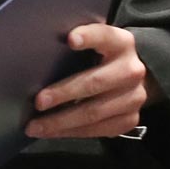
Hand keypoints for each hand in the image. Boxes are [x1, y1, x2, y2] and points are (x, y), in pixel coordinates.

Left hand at [25, 23, 159, 139]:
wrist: (132, 76)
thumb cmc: (100, 54)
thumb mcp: (94, 41)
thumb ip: (76, 42)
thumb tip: (38, 48)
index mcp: (120, 43)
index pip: (104, 36)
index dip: (89, 37)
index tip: (70, 40)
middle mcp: (132, 70)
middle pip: (95, 82)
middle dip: (64, 93)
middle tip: (38, 102)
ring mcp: (134, 98)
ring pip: (94, 113)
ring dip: (61, 122)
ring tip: (35, 126)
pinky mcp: (130, 120)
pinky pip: (98, 130)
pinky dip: (71, 132)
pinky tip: (52, 132)